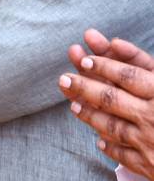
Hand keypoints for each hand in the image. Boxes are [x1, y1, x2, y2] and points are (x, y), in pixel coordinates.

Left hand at [59, 29, 153, 178]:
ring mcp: (152, 143)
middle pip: (112, 99)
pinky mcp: (152, 166)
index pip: (129, 76)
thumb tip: (113, 42)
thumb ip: (144, 63)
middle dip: (84, 87)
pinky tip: (99, 140)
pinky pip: (126, 155)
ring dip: (90, 115)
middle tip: (64, 78)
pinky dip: (110, 146)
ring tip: (74, 104)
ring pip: (112, 126)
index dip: (104, 66)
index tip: (84, 58)